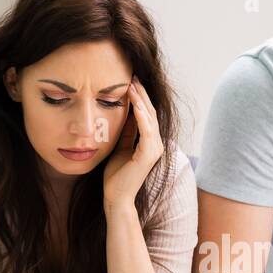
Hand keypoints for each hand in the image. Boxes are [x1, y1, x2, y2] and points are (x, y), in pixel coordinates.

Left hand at [102, 76, 163, 214]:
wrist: (117, 197)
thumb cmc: (116, 176)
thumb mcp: (120, 146)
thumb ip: (125, 131)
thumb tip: (124, 112)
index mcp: (150, 142)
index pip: (146, 115)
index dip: (139, 98)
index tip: (130, 81)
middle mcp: (156, 144)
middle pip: (150, 113)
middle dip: (141, 94)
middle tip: (132, 76)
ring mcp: (154, 149)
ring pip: (150, 119)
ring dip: (141, 101)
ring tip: (132, 85)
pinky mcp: (148, 155)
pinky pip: (146, 131)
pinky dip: (141, 117)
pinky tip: (134, 105)